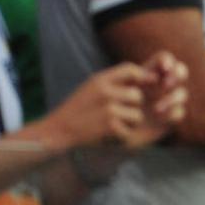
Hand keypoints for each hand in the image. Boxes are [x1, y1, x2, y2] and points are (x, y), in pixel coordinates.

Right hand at [46, 53, 188, 149]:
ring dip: (129, 122)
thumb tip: (148, 76)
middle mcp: (105, 91)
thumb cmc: (77, 110)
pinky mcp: (109, 125)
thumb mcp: (92, 87)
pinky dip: (123, 135)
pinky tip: (108, 135)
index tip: (147, 85)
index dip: (142, 76)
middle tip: (115, 114)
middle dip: (132, 106)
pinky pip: (130, 129)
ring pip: (137, 114)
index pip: (130, 69)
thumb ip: (115, 81)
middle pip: (137, 95)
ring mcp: (108, 108)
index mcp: (100, 80)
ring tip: (111, 125)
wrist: (56, 132)